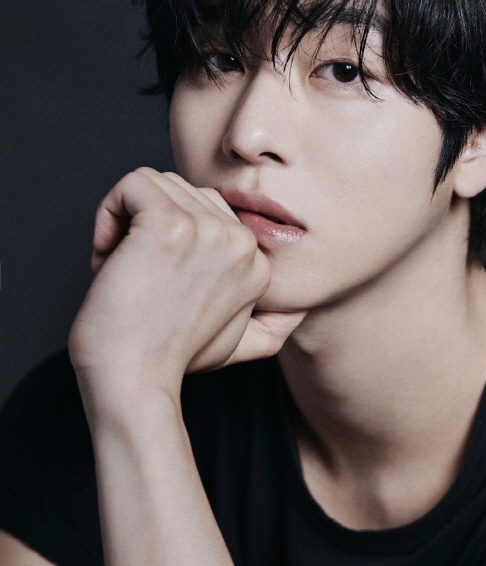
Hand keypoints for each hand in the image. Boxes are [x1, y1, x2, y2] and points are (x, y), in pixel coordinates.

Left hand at [68, 167, 306, 399]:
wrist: (135, 382)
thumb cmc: (171, 361)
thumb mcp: (237, 344)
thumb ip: (272, 326)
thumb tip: (298, 312)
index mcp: (257, 262)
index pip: (207, 209)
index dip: (171, 239)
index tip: (155, 283)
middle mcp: (241, 242)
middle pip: (181, 190)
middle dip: (147, 225)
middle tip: (135, 276)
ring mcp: (208, 230)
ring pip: (155, 183)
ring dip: (125, 221)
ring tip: (122, 267)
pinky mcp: (168, 223)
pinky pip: (131, 183)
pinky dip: (108, 211)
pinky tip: (106, 255)